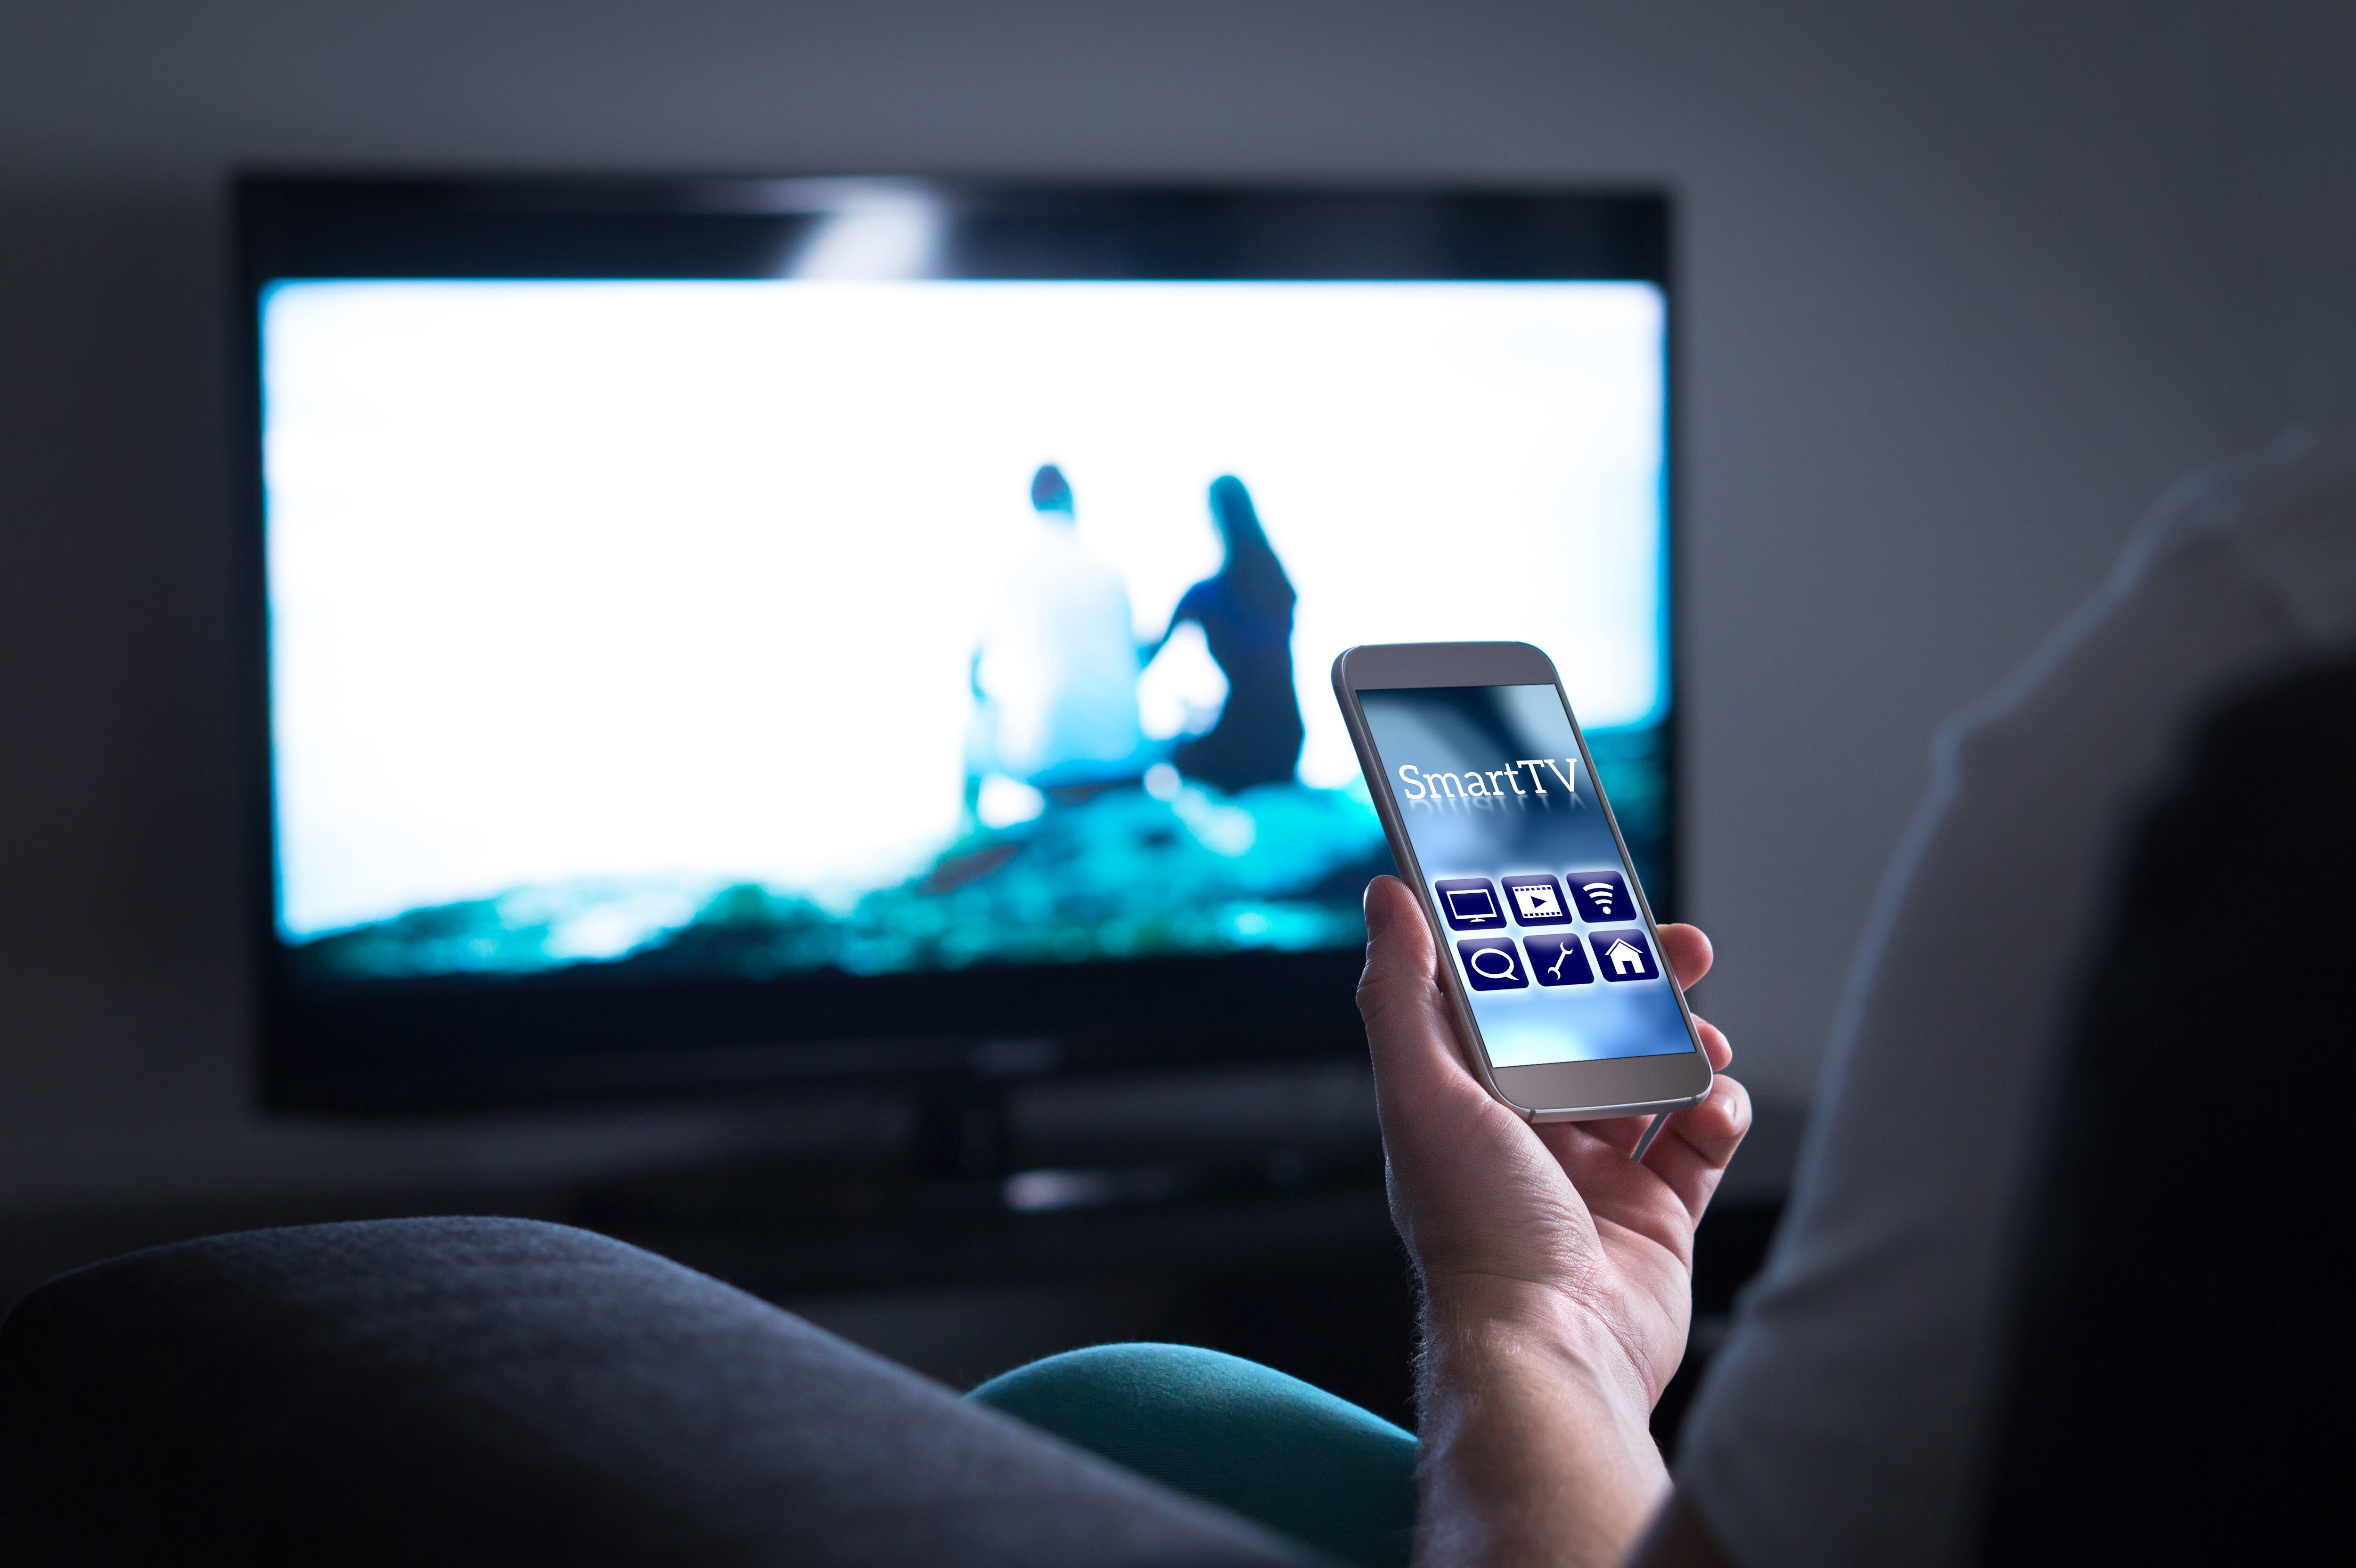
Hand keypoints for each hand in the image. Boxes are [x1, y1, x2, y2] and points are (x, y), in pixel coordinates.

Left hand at [1356, 874, 1748, 1404]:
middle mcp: (1530, 1131)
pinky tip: (1711, 1107)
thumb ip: (1402, 990)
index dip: (1544, 943)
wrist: (1553, 1348)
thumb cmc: (1477, 1231)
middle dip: (1638, 981)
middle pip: (1592, 1026)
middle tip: (1682, 948)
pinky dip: (1717, 1111)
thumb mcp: (1422, 1092)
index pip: (1507, 996)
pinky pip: (1699, 1139)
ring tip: (1700, 1035)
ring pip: (1654, 1074)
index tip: (1583, 896)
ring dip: (1684, 1040)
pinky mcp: (1657, 1212)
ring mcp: (1597, 1172)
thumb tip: (1387, 896)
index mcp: (1468, 1097)